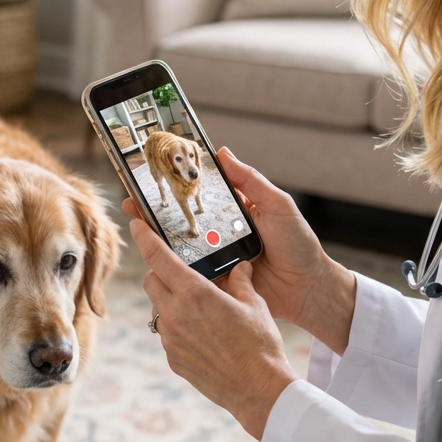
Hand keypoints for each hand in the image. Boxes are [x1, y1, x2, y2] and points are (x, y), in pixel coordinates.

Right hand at [122, 149, 356, 353]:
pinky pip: (190, 275)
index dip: (177, 185)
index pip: (200, 194)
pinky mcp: (215, 282)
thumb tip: (223, 152)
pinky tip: (154, 260)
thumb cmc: (298, 244)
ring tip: (138, 227)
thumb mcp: (277, 205)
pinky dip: (173, 269)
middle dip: (156, 211)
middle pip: (182, 220)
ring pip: (181, 247)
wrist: (308, 289)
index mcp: (233, 212)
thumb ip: (250, 180)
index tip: (153, 174)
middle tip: (134, 201)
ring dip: (158, 239)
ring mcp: (216, 258)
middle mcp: (220, 234)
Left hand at [132, 218, 295, 439]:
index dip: (144, 237)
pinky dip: (177, 328)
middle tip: (179, 273)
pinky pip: (167, 334)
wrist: (258, 389)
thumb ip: (240, 281)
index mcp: (195, 293)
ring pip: (157, 309)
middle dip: (160, 273)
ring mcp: (171, 339)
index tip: (137, 224)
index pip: (158, 257)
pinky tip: (202, 334)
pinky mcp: (172, 359)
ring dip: (169, 301)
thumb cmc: (260, 344)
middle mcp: (176, 314)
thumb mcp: (254, 304)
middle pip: (151, 281)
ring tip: (197, 308)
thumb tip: (239, 267)